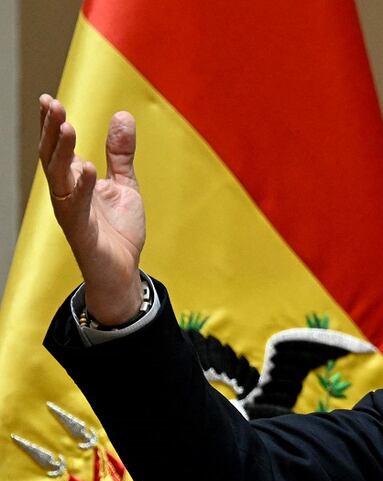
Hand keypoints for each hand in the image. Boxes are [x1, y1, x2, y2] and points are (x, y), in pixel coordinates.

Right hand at [38, 95, 145, 324]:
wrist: (123, 270)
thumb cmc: (117, 230)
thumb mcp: (124, 184)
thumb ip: (121, 153)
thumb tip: (122, 115)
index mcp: (75, 180)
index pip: (58, 147)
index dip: (52, 124)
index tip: (49, 99)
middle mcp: (67, 193)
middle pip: (52, 157)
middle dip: (50, 131)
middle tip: (52, 104)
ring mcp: (72, 212)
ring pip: (59, 178)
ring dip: (60, 152)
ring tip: (66, 127)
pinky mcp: (82, 231)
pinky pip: (77, 207)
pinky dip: (83, 187)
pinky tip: (88, 168)